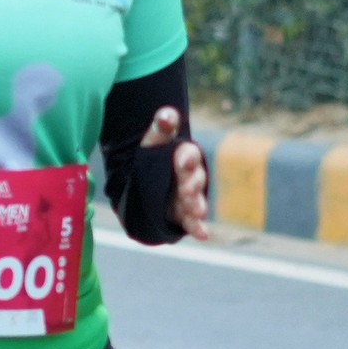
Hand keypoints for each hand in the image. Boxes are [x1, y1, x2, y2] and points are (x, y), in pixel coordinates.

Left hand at [148, 106, 211, 240]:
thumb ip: (160, 129)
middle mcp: (190, 178)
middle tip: (187, 188)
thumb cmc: (153, 158)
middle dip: (192, 183)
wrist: (144, 182)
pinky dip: (198, 228)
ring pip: (195, 201)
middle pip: (195, 179)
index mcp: (183, 157)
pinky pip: (193, 223)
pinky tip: (203, 234)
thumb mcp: (152, 143)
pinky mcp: (183, 216)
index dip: (186, 157)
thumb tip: (167, 114)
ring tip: (196, 210)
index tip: (181, 158)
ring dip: (196, 205)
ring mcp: (188, 198)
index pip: (189, 155)